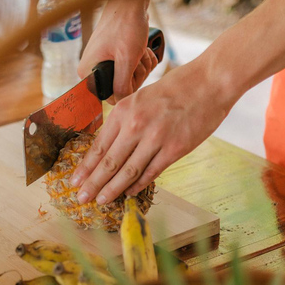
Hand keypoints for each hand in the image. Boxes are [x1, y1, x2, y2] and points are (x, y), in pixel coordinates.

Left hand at [69, 55, 236, 204]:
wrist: (209, 82)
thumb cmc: (175, 89)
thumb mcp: (140, 98)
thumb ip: (125, 121)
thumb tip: (110, 147)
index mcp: (124, 111)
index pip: (99, 146)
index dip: (85, 167)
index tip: (75, 181)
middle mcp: (136, 125)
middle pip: (109, 162)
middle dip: (93, 183)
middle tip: (81, 199)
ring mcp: (155, 138)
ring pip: (128, 171)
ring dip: (112, 189)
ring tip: (101, 201)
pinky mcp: (174, 149)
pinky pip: (151, 172)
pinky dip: (138, 185)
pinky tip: (129, 193)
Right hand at [78, 0, 154, 102]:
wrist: (130, 2)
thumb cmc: (126, 27)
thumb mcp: (127, 60)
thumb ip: (122, 86)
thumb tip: (121, 103)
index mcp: (87, 72)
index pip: (110, 97)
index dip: (127, 89)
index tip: (134, 72)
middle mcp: (92, 69)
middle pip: (121, 88)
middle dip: (137, 75)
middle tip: (139, 58)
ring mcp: (103, 62)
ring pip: (129, 78)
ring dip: (142, 66)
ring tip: (141, 51)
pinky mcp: (114, 55)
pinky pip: (131, 68)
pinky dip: (141, 60)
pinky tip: (143, 49)